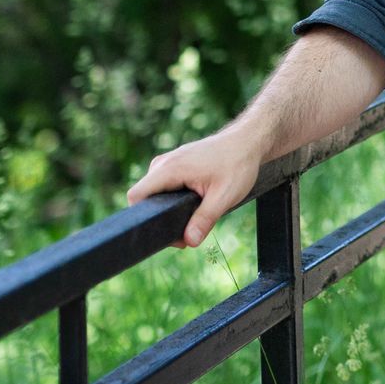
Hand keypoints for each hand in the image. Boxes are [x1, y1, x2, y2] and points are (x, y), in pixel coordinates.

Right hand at [125, 129, 262, 248]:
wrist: (248, 142)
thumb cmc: (238, 164)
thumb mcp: (224, 196)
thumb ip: (204, 220)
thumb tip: (189, 241)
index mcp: (170, 168)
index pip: (136, 195)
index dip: (144, 217)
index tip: (164, 232)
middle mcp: (164, 163)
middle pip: (145, 197)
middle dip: (162, 217)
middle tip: (187, 232)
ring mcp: (169, 161)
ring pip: (156, 192)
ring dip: (169, 208)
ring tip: (194, 217)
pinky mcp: (176, 163)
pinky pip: (165, 185)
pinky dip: (174, 198)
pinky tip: (194, 204)